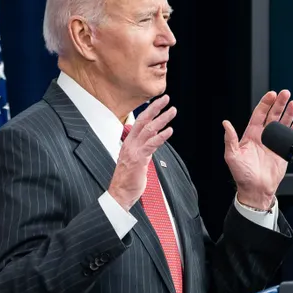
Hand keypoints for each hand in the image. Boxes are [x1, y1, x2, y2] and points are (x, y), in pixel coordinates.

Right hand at [109, 95, 176, 210]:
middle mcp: (130, 144)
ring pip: (149, 130)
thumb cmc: (128, 180)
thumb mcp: (136, 160)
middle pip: (143, 120)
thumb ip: (143, 150)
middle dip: (155, 108)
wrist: (120, 194)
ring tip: (172, 111)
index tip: (158, 102)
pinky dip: (161, 136)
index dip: (149, 111)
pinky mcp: (139, 159)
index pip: (139, 122)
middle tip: (166, 98)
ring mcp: (134, 150)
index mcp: (129, 143)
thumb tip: (151, 144)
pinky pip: (151, 145)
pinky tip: (170, 130)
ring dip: (162, 119)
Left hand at [223, 90, 292, 209]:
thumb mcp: (232, 156)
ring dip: (288, 113)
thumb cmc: (242, 175)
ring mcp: (274, 143)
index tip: (271, 95)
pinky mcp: (283, 151)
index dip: (265, 103)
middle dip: (279, 104)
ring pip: (283, 123)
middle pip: (273, 115)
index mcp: (251, 135)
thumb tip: (225, 124)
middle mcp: (263, 136)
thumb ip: (230, 139)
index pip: (259, 114)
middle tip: (285, 94)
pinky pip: (290, 136)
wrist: (256, 189)